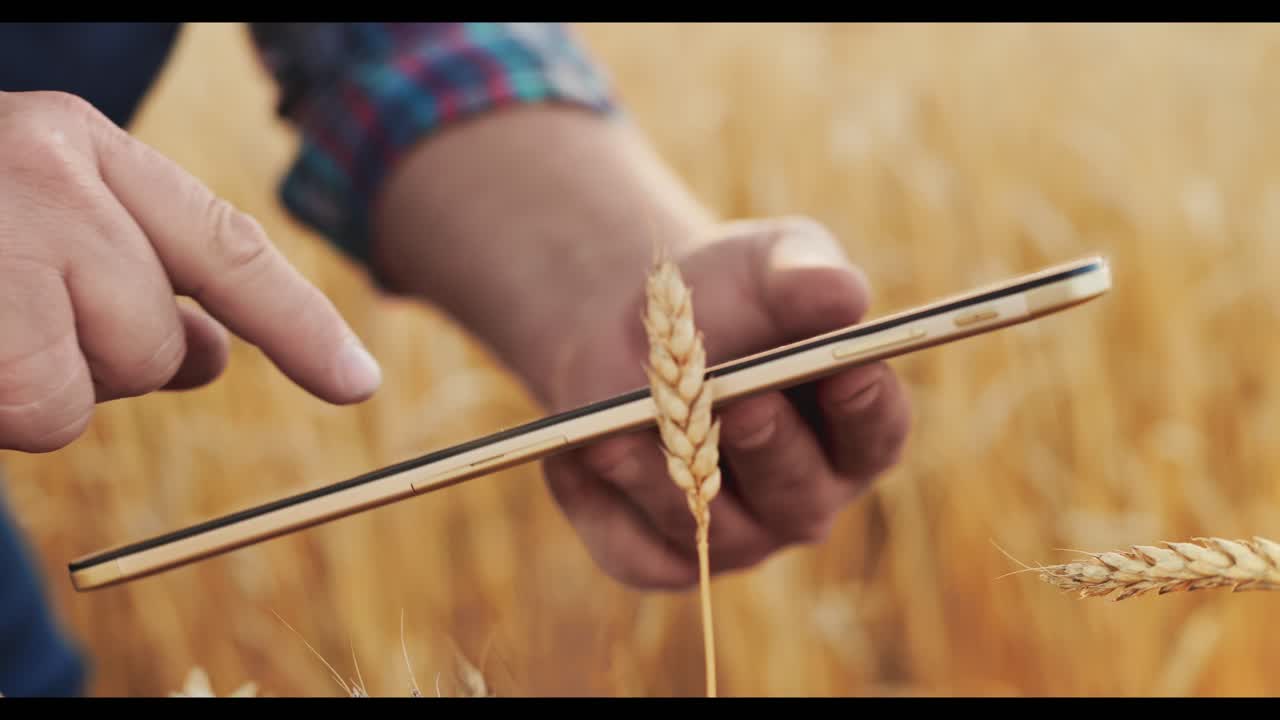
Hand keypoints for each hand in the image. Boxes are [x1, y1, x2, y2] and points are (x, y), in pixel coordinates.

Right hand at [0, 91, 381, 452]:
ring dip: (42, 385)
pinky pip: (42, 408)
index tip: (358, 380)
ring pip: (99, 386)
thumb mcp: (33, 221)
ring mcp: (6, 235)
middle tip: (15, 322)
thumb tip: (210, 358)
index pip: (224, 246)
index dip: (298, 324)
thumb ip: (128, 272)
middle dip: (93, 363)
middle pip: (156, 345)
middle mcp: (52, 172)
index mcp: (78, 143)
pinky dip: (8, 407)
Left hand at [539, 217, 912, 588]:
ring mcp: (734, 535)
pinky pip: (635, 552)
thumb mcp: (767, 265)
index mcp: (851, 435)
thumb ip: (806, 276)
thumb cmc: (728, 294)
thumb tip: (844, 295)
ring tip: (620, 435)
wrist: (634, 326)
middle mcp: (802, 498)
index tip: (850, 372)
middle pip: (797, 496)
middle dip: (770, 450)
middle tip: (746, 405)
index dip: (868, 411)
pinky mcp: (661, 556)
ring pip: (706, 530)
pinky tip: (574, 455)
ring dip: (662, 483)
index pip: (876, 437)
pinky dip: (600, 507)